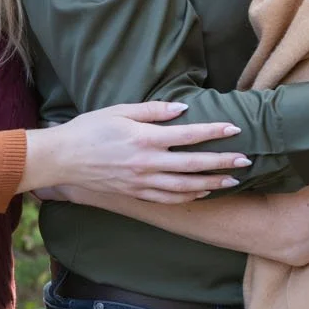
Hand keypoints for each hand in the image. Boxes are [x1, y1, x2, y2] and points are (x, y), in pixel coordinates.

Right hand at [24, 102, 250, 203]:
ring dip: (211, 184)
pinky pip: (168, 199)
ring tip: (232, 181)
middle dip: (222, 162)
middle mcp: (147, 163)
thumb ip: (153, 110)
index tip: (234, 128)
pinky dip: (188, 197)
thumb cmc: (89, 129)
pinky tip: (202, 193)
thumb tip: (183, 109)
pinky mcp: (136, 193)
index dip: (213, 132)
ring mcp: (142, 182)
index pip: (188, 135)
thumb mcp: (119, 111)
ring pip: (185, 187)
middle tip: (245, 160)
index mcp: (144, 138)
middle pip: (193, 165)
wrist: (62, 158)